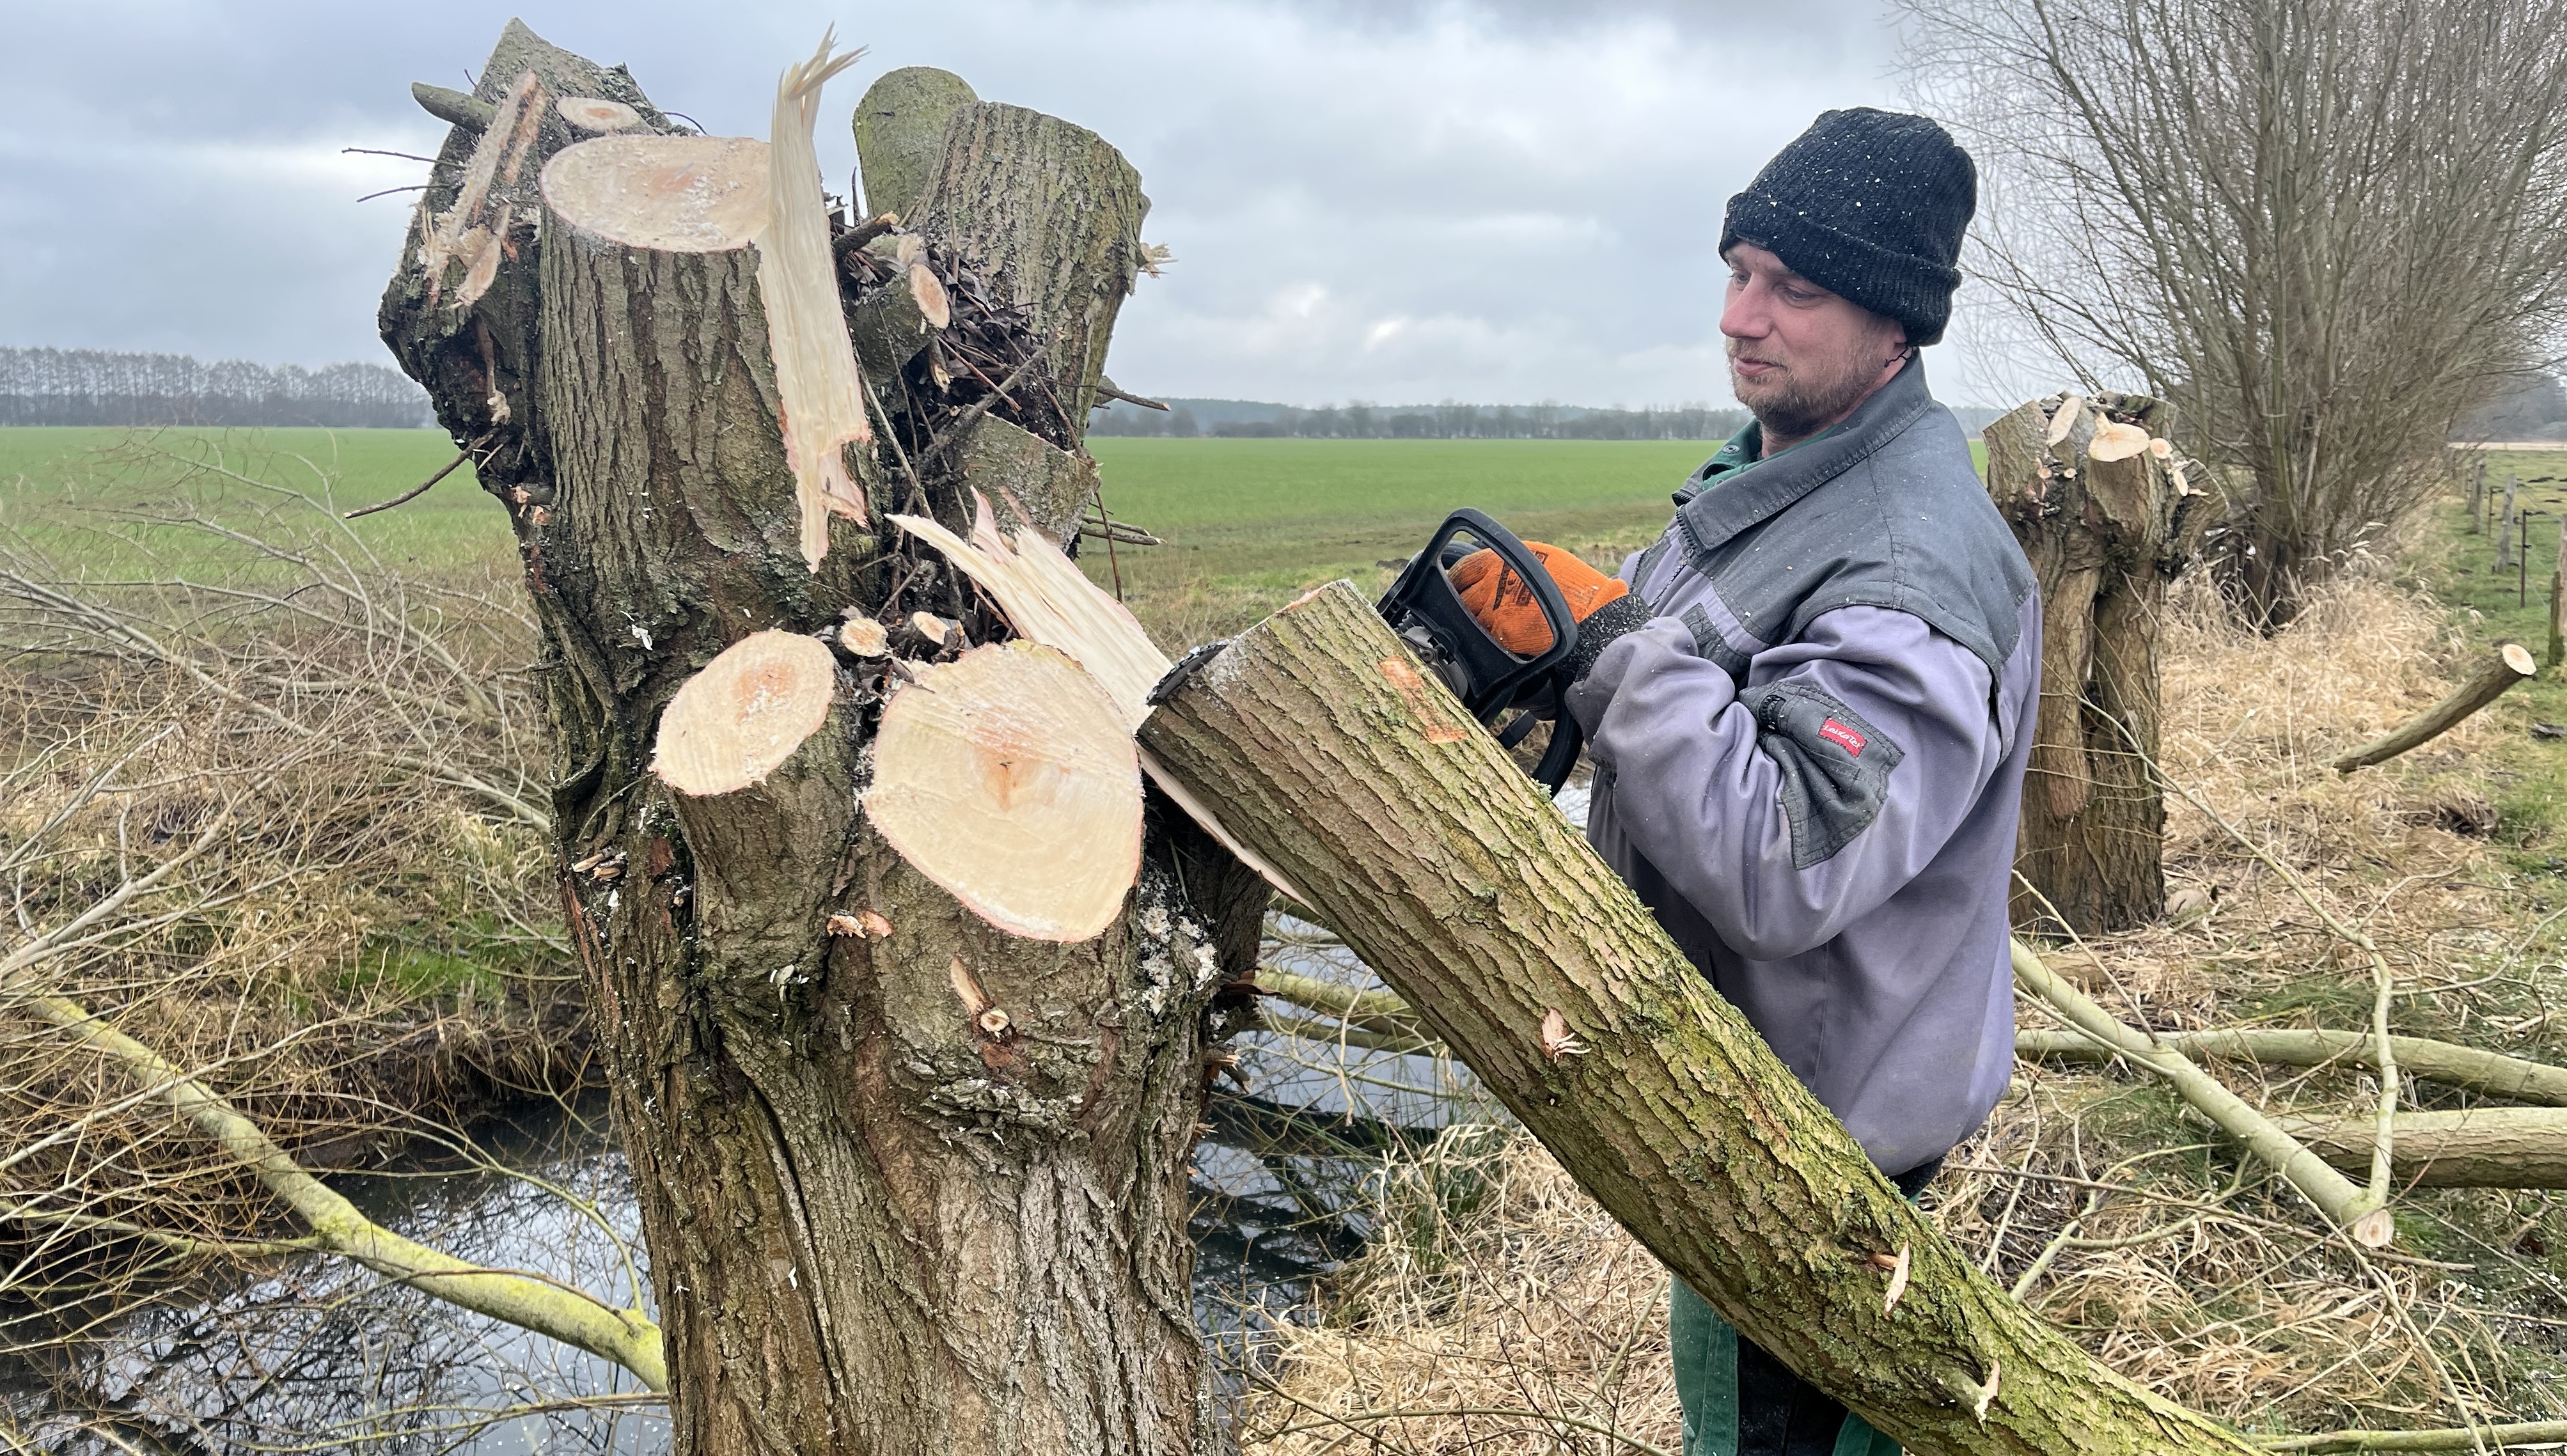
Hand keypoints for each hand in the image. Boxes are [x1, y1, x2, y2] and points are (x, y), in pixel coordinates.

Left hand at [1448, 541, 1629, 654]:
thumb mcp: (1539, 557)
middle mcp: (1492, 582)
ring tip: (1480, 627)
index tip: (1455, 587)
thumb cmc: (1573, 584)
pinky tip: (1495, 639)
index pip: (1463, 569)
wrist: (1590, 611)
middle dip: (1459, 603)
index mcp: (1500, 559)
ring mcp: (1493, 608)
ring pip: (1468, 618)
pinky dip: (1485, 639)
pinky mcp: (1501, 633)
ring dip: (1471, 623)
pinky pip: (1483, 637)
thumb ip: (1513, 563)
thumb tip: (1498, 569)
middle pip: (1459, 595)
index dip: (1456, 579)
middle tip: (1464, 610)